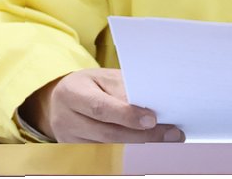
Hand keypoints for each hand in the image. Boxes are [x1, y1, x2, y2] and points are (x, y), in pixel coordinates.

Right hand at [19, 68, 184, 142]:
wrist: (61, 100)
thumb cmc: (89, 85)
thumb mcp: (103, 77)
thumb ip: (123, 89)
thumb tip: (149, 106)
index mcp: (72, 93)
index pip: (100, 108)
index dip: (127, 115)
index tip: (152, 119)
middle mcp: (66, 119)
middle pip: (107, 133)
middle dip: (142, 135)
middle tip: (171, 133)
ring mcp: (69, 139)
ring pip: (109, 147)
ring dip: (140, 145)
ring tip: (167, 139)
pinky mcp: (76, 152)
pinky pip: (106, 153)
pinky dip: (129, 150)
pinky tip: (149, 145)